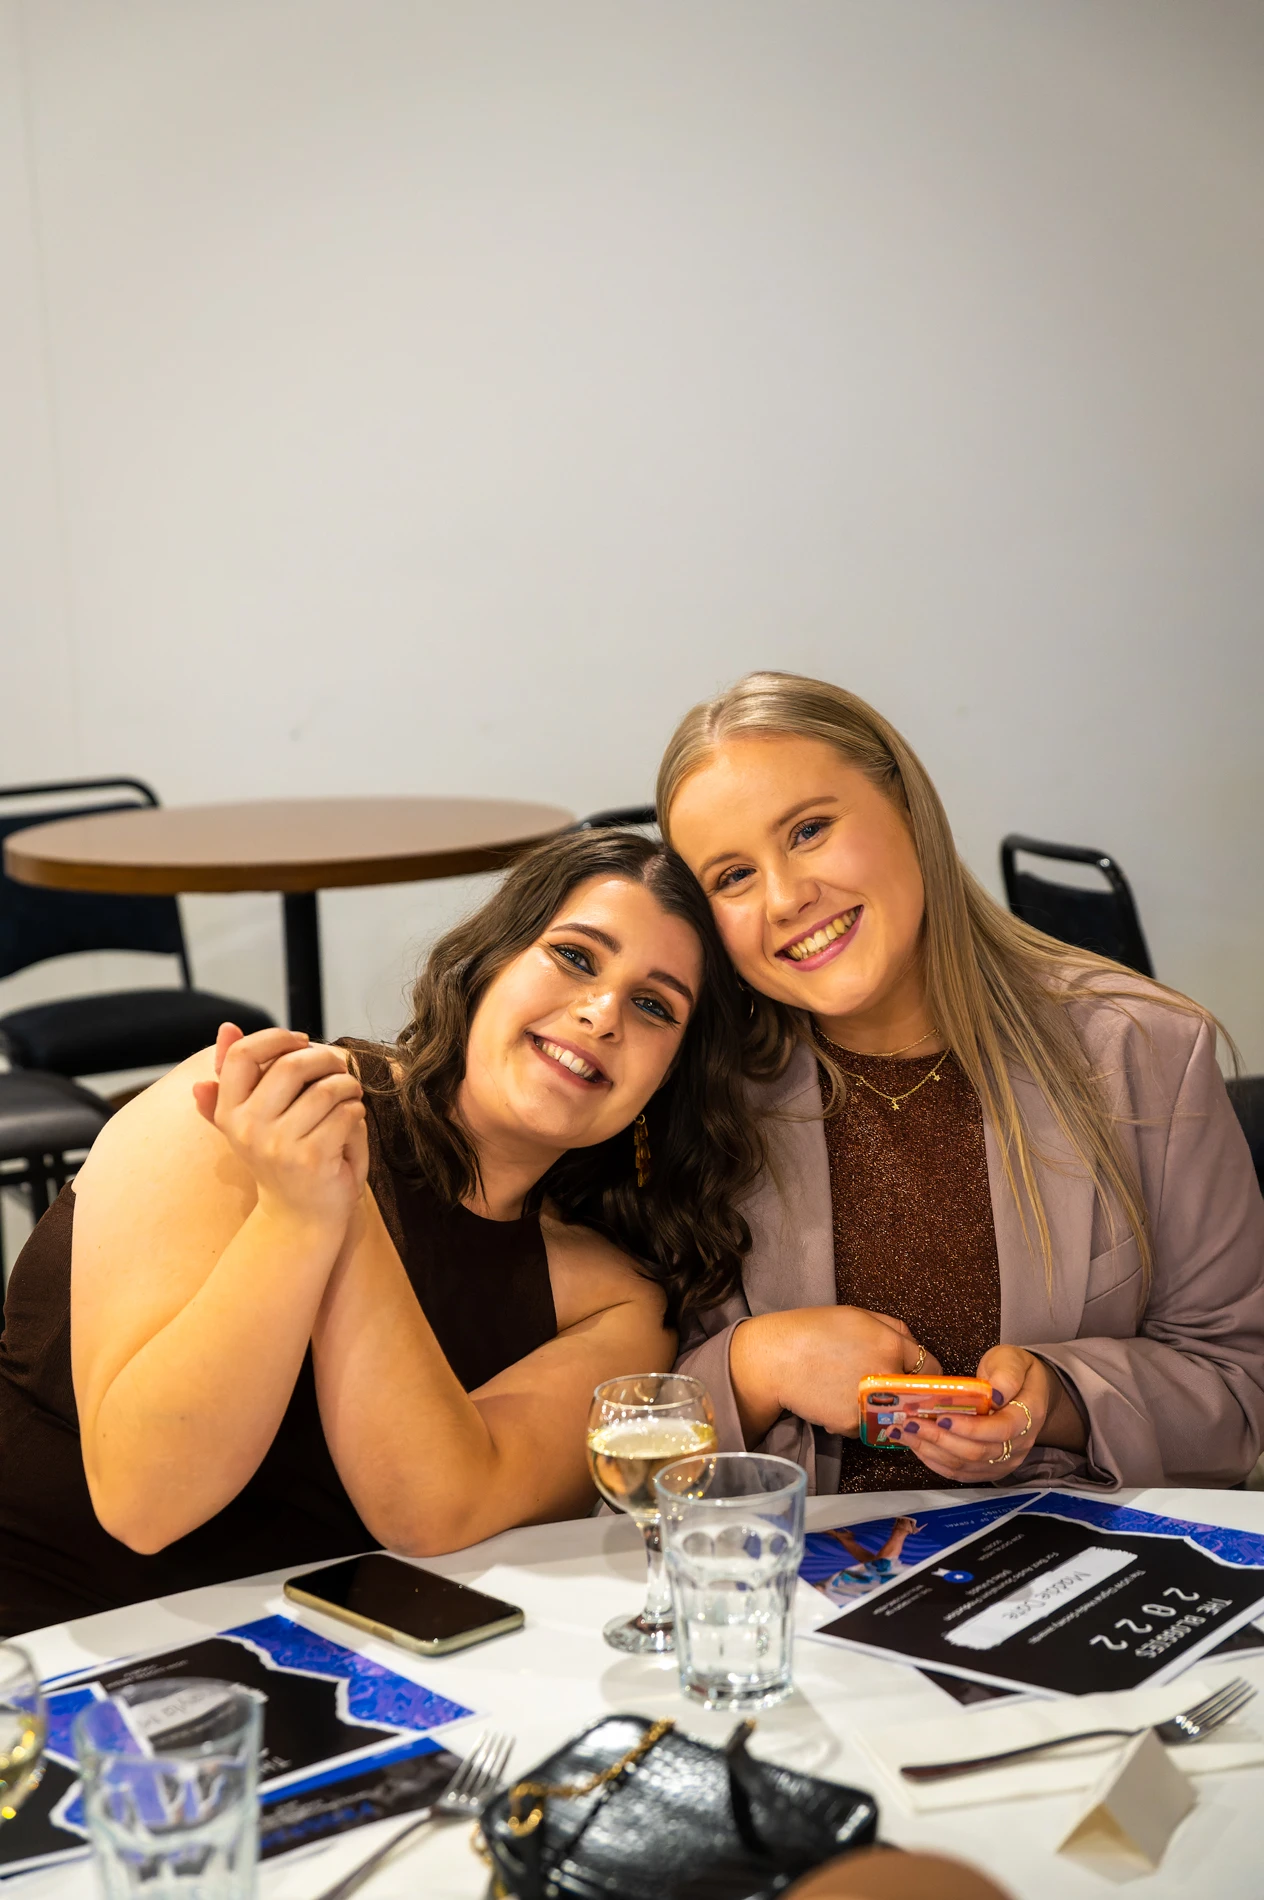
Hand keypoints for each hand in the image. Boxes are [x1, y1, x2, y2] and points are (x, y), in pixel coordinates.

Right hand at [192, 1022, 367, 1232]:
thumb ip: (238, 1074)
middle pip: (291, 1065)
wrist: (299, 1217)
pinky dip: (357, 1112)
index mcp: (229, 1112)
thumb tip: (226, 1027)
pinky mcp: (312, 1159)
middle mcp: (247, 1128)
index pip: (242, 1055)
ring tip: (351, 1094)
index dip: (276, 1037)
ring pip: (325, 1089)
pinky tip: (352, 1121)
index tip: (302, 1041)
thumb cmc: (282, 1158)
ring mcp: (278, 1145)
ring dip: (348, 1087)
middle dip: (325, 1059)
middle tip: (339, 1068)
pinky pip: (346, 1115)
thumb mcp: (255, 1117)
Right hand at [730, 1306, 940, 1442]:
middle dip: (907, 1392)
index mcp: (891, 1345)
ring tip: (854, 1389)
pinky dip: (859, 1416)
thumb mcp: (858, 1315)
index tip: (918, 1377)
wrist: (775, 1358)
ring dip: (884, 1406)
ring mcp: (871, 1403)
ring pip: (893, 1412)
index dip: (925, 1373)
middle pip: (916, 1395)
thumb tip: (917, 1351)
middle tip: (886, 1385)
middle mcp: (886, 1376)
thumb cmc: (813, 1330)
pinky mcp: (853, 1425)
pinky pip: (868, 1424)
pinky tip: (837, 1399)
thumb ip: (895, 1329)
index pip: (931, 1368)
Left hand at [900, 1345, 1050, 1480]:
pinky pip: (960, 1472)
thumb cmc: (1014, 1371)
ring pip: (965, 1465)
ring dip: (932, 1451)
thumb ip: (1007, 1375)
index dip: (970, 1428)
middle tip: (912, 1424)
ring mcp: (1003, 1460)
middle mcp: (1018, 1445)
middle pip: (977, 1453)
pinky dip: (935, 1460)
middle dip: (940, 1439)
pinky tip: (916, 1445)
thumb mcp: (1013, 1361)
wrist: (1024, 1390)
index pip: (1000, 1430)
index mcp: (1028, 1416)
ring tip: (905, 1432)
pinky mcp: (988, 1468)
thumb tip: (994, 1393)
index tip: (941, 1418)